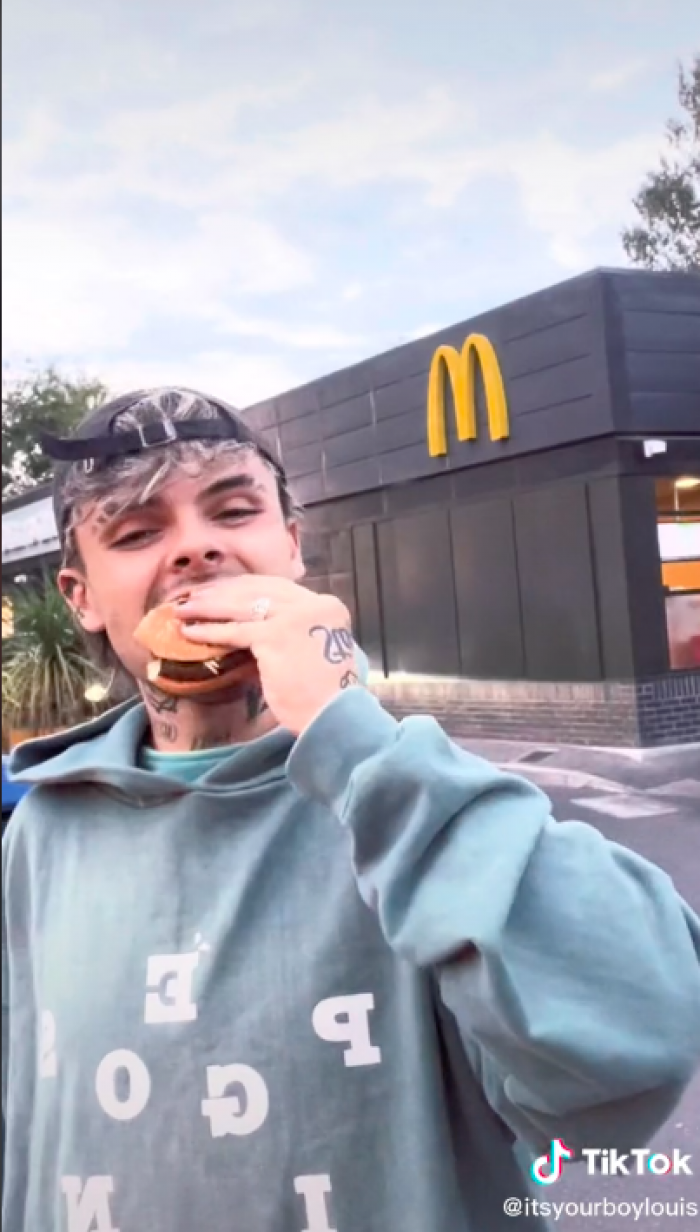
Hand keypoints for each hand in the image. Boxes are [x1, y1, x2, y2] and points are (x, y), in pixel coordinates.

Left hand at [176, 576, 360, 734]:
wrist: (334, 717)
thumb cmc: (325, 695)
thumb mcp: (315, 650)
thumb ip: (294, 633)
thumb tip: (253, 628)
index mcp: (327, 606)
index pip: (278, 587)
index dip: (245, 587)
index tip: (221, 589)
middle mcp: (313, 605)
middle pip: (258, 589)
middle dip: (222, 591)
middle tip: (195, 594)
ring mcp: (294, 617)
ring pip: (242, 605)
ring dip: (208, 606)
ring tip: (184, 609)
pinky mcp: (275, 636)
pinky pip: (234, 630)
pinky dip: (209, 630)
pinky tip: (189, 631)